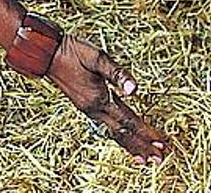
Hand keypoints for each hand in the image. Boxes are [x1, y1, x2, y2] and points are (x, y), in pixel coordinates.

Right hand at [46, 35, 168, 164]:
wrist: (49, 55)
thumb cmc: (73, 52)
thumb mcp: (98, 58)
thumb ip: (118, 74)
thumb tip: (135, 90)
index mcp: (98, 99)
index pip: (128, 121)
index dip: (146, 133)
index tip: (161, 144)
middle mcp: (94, 109)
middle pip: (122, 133)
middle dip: (142, 146)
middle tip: (159, 159)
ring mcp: (89, 110)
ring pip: (114, 133)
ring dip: (131, 145)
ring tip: (144, 157)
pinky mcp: (86, 106)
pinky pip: (106, 127)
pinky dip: (119, 137)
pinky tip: (124, 139)